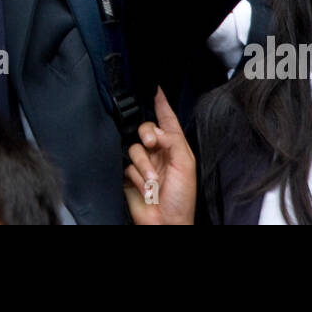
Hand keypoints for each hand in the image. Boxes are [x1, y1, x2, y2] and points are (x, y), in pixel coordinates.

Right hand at [124, 88, 195, 224]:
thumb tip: (156, 129)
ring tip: (153, 182)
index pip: (167, 119)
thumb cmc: (182, 198)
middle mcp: (158, 153)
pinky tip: (146, 189)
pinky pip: (127, 165)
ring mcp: (144, 164)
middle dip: (147, 134)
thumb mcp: (185, 164)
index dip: (161, 104)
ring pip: (135, 148)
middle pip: (146, 129)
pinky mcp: (130, 176)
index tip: (157, 89)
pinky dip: (137, 177)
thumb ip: (173, 139)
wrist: (166, 222)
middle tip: (151, 143)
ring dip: (144, 166)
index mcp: (175, 147)